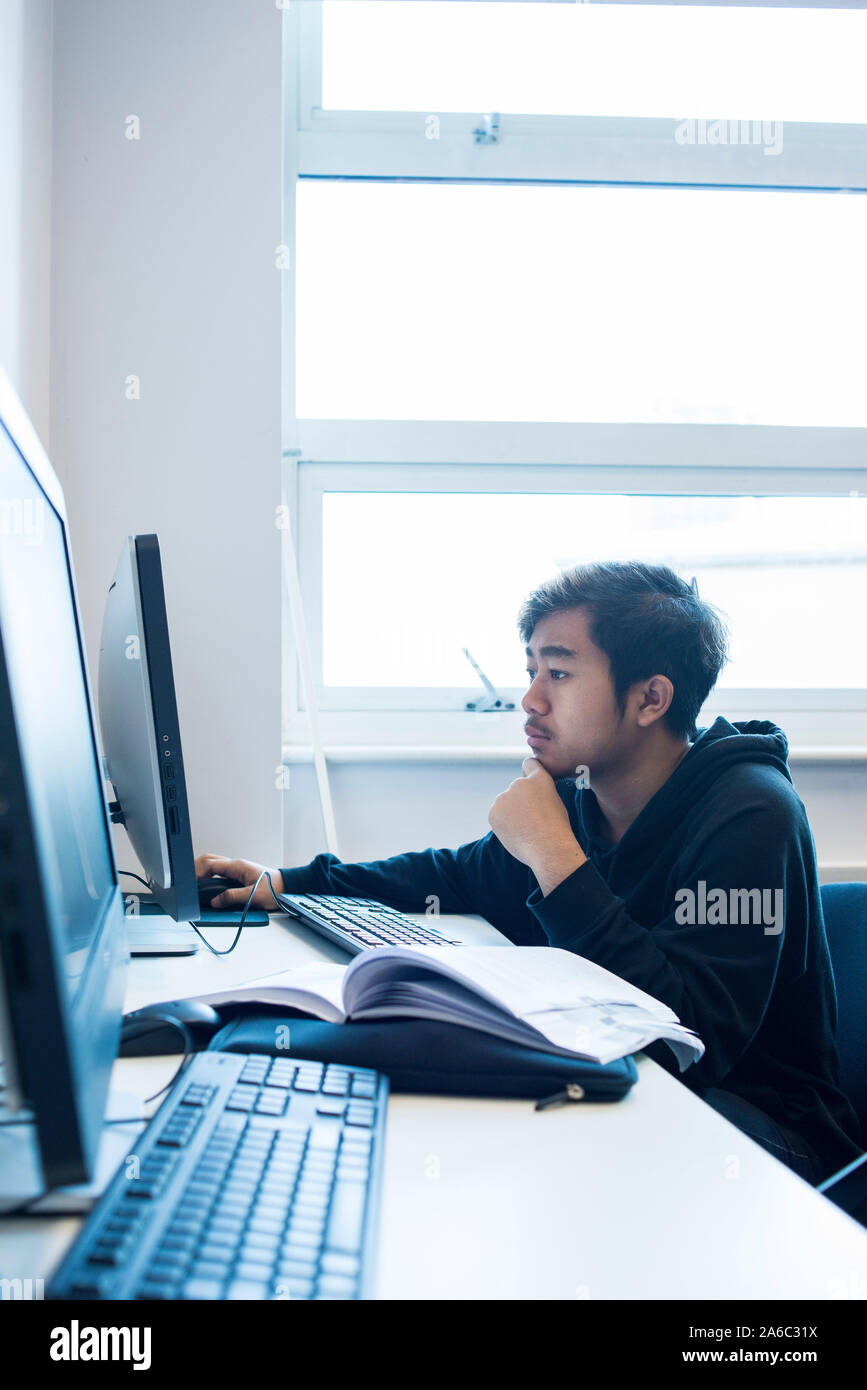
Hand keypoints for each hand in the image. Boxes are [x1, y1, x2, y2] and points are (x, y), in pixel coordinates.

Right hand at [195, 854, 284, 910]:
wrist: (287, 887)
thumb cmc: (274, 889)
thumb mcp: (252, 896)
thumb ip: (231, 897)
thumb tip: (215, 901)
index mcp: (237, 866)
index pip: (210, 864)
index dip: (197, 872)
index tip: (189, 882)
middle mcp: (236, 864)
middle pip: (209, 859)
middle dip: (196, 867)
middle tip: (187, 879)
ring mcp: (237, 868)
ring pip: (214, 864)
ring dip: (202, 870)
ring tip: (193, 881)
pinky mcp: (239, 873)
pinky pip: (219, 870)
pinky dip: (209, 874)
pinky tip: (207, 882)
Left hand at [488, 757, 585, 894]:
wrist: (548, 848)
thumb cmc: (557, 829)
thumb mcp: (555, 802)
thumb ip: (540, 792)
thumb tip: (528, 794)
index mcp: (539, 778)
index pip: (529, 764)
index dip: (529, 773)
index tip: (529, 782)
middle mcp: (520, 783)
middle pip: (517, 788)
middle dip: (520, 800)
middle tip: (531, 819)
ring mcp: (504, 796)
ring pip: (506, 802)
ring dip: (511, 811)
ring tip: (525, 828)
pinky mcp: (493, 811)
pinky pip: (497, 814)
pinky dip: (503, 822)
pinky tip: (515, 832)